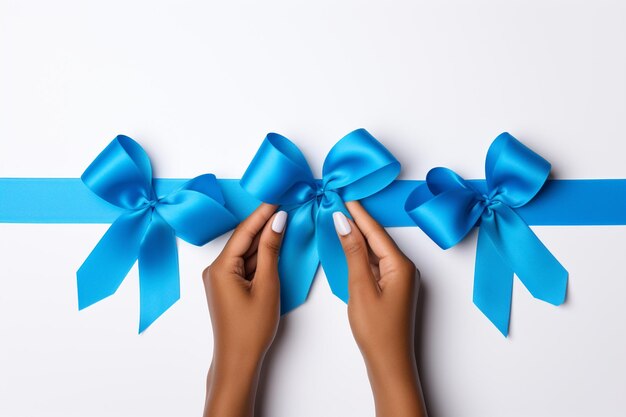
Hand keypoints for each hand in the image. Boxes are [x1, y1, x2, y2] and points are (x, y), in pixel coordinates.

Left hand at [202, 203, 286, 416]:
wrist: (238, 360)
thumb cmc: (251, 328)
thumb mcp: (267, 285)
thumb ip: (271, 251)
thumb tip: (277, 222)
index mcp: (220, 267)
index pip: (244, 232)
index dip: (262, 213)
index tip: (278, 196)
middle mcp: (215, 269)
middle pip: (243, 240)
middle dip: (264, 224)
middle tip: (285, 205)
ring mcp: (220, 279)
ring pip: (245, 252)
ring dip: (263, 241)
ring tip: (284, 222)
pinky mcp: (226, 287)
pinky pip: (244, 265)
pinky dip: (259, 257)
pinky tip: (274, 247)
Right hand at [334, 201, 426, 416]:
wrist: (389, 363)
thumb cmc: (376, 330)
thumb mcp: (361, 287)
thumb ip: (353, 253)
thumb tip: (344, 223)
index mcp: (401, 265)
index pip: (375, 231)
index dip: (357, 212)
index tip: (343, 194)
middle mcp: (404, 268)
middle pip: (377, 237)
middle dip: (357, 220)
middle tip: (338, 201)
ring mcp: (399, 278)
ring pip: (375, 250)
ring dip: (358, 236)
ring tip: (340, 218)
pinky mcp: (392, 288)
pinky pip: (376, 262)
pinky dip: (361, 253)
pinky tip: (350, 247)